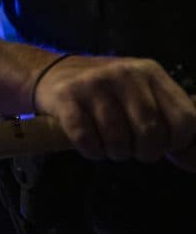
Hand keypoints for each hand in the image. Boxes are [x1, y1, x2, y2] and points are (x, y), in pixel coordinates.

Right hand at [34, 55, 195, 167]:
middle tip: (132, 148)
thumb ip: (172, 124)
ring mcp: (93, 84)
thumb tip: (193, 160)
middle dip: (144, 152)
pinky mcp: (66, 97)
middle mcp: (124, 74)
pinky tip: (91, 145)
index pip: (184, 120)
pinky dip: (91, 151)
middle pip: (151, 133)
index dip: (176, 142)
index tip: (161, 143)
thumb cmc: (108, 93)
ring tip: (110, 145)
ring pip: (118, 140)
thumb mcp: (144, 96)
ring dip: (115, 153)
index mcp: (150, 72)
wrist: (52, 73)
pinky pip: (86, 139)